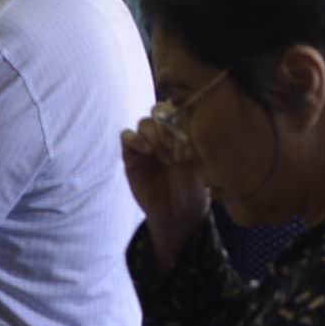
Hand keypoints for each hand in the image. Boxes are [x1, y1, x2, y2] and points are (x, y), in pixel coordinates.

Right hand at [118, 114, 212, 252]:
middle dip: (165, 126)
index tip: (185, 138)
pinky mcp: (131, 156)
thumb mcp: (198, 167)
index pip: (177, 111)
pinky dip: (134, 138)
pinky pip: (126, 136)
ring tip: (161, 152)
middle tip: (172, 145)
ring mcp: (146, 144)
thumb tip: (180, 133)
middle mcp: (164, 136)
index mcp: (183, 134)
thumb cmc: (193, 189)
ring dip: (152, 134)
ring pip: (143, 123)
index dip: (179, 119)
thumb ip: (189, 147)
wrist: (178, 215)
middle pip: (158, 112)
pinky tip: (147, 151)